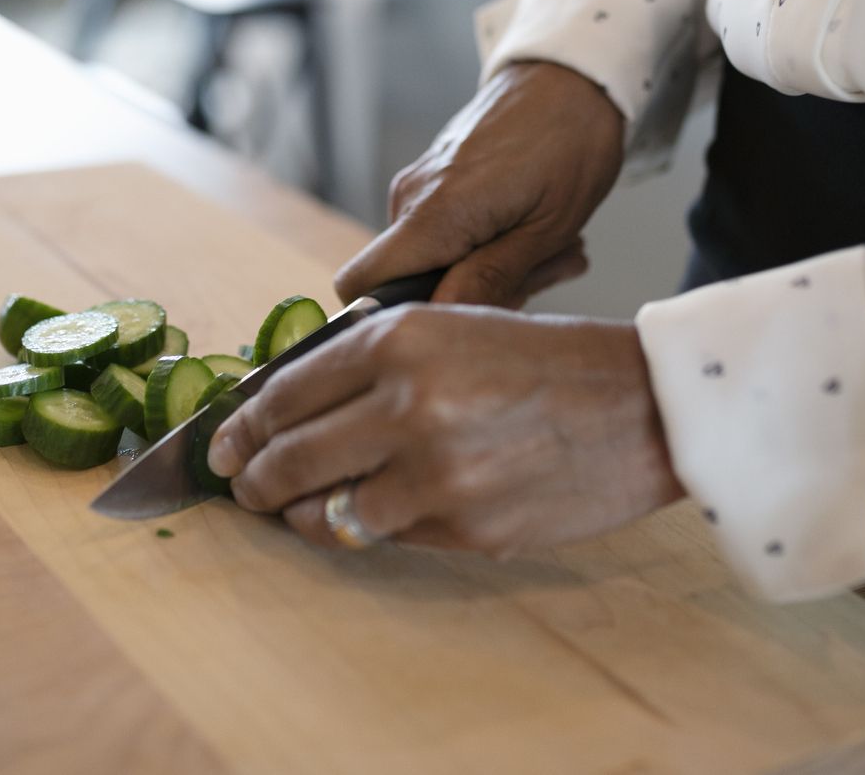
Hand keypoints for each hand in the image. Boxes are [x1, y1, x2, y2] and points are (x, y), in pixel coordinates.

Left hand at [205, 304, 682, 553]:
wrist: (641, 406)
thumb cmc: (546, 362)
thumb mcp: (453, 329)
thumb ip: (373, 361)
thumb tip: (288, 405)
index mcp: (401, 339)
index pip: (285, 392)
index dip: (240, 426)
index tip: (223, 443)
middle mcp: (408, 403)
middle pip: (287, 456)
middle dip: (250, 479)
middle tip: (240, 488)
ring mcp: (434, 473)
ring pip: (323, 510)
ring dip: (296, 516)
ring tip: (289, 510)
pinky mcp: (461, 527)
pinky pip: (382, 535)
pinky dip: (360, 529)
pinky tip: (361, 515)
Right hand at [334, 61, 623, 307]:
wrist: (574, 75)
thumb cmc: (570, 143)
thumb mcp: (545, 228)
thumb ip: (488, 280)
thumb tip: (438, 320)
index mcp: (433, 214)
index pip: (360, 286)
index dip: (394, 316)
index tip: (458, 320)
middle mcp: (410, 198)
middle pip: (405, 281)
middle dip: (467, 296)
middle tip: (536, 277)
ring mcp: (420, 185)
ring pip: (433, 260)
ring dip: (488, 271)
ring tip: (548, 248)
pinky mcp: (435, 179)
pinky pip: (445, 233)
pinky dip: (488, 245)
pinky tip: (534, 230)